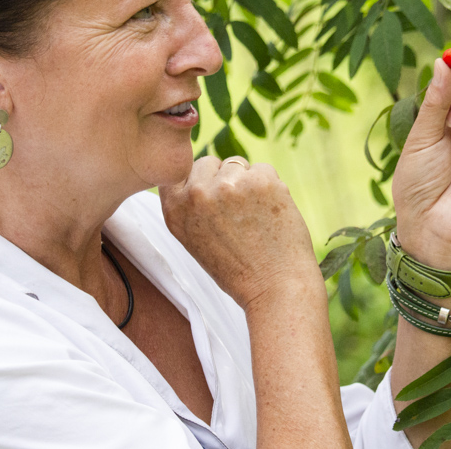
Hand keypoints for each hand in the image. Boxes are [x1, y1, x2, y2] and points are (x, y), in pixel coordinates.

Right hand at [159, 156, 320, 308]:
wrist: (275, 288)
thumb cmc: (238, 268)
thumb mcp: (194, 239)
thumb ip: (190, 204)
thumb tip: (200, 169)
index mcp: (175, 209)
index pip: (180, 170)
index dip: (199, 182)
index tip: (212, 202)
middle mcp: (197, 194)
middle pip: (210, 162)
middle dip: (224, 179)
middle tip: (237, 215)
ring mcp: (229, 184)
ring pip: (239, 165)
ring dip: (249, 183)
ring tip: (255, 218)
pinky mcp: (261, 180)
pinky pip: (264, 169)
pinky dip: (271, 187)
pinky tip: (271, 215)